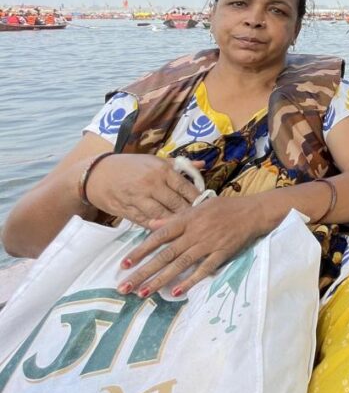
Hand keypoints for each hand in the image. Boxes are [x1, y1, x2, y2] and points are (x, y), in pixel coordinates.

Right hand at [86, 153, 200, 226]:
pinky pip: (147, 222)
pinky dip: (158, 227)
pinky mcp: (128, 211)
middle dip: (190, 213)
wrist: (97, 174)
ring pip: (163, 216)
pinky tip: (168, 231)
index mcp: (161, 170)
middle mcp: (152, 184)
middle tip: (201, 221)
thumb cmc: (130, 166)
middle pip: (177, 204)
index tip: (207, 206)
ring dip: (176, 223)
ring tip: (188, 228)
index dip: (198, 198)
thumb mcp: (155, 160)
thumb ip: (179, 165)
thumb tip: (203, 164)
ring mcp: (139, 199)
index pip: (186, 187)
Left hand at [118, 195, 265, 296]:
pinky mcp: (222, 254)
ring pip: (180, 264)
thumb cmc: (226, 208)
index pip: (159, 236)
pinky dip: (190, 281)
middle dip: (143, 271)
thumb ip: (175, 218)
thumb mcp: (199, 207)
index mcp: (188, 219)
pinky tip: (176, 292)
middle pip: (165, 255)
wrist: (254, 211)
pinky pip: (203, 270)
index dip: (141, 250)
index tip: (124, 263)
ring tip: (143, 293)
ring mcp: (208, 244)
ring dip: (160, 280)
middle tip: (125, 287)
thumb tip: (151, 224)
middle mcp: (195, 233)